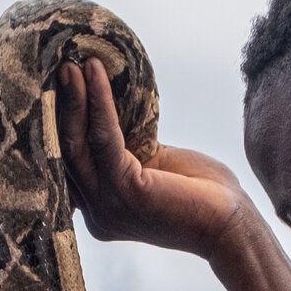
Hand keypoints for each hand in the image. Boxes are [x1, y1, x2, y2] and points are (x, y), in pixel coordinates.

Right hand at [56, 57, 254, 258]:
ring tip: (73, 65)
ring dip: (76, 99)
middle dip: (62, 107)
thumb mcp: (153, 164)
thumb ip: (125, 148)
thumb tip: (108, 109)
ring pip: (77, 144)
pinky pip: (104, 138)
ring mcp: (105, 207)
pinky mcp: (124, 192)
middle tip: (62, 66)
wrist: (228, 225)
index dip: (63, 123)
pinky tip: (96, 75)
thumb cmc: (199, 194)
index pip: (70, 163)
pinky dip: (99, 102)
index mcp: (100, 208)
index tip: (64, 87)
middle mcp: (95, 213)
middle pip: (66, 152)